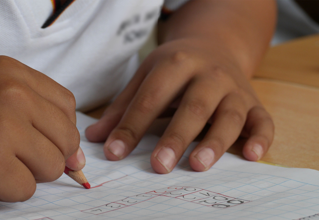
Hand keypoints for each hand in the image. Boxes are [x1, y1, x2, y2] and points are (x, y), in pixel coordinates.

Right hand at [0, 56, 83, 206]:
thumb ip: (38, 116)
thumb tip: (78, 157)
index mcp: (10, 72)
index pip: (66, 105)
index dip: (61, 129)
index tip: (47, 141)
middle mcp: (9, 93)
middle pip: (67, 137)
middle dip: (48, 155)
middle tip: (17, 155)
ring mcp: (0, 127)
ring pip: (53, 165)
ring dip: (29, 173)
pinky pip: (27, 188)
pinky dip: (8, 190)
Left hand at [86, 39, 273, 172]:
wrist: (214, 45)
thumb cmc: (175, 67)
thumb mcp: (146, 76)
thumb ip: (123, 107)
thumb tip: (96, 138)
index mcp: (176, 64)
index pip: (151, 98)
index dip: (131, 127)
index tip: (114, 153)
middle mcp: (209, 74)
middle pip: (193, 106)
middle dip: (176, 137)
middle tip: (159, 166)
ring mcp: (234, 88)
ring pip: (229, 115)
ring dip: (215, 141)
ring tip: (197, 165)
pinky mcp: (254, 102)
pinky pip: (263, 120)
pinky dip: (261, 138)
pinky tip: (251, 156)